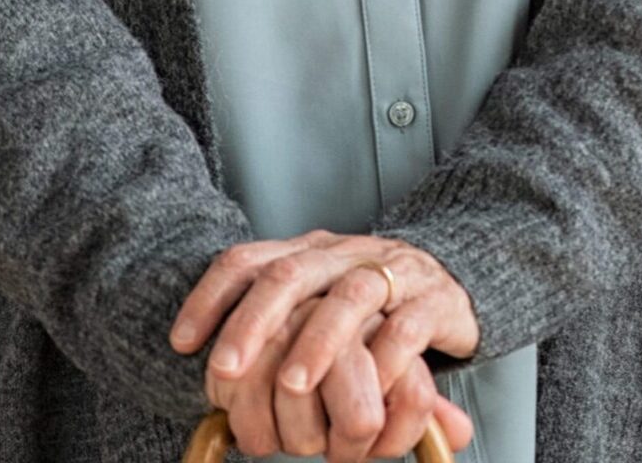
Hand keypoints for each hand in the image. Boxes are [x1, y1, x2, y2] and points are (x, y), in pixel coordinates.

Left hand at [173, 233, 478, 458]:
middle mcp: (347, 254)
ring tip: (291, 386)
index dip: (210, 297)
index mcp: (310, 252)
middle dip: (253, 322)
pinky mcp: (436, 301)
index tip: (182, 343)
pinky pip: (407, 328)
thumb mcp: (317, 303)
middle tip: (224, 370)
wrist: (458, 275)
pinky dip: (383, 359)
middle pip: (292, 273)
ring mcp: (394, 273)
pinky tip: (364, 389)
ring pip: (350, 296)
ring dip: (317, 342)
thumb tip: (190, 354)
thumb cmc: (371, 305)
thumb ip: (269, 324)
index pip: (249, 260)